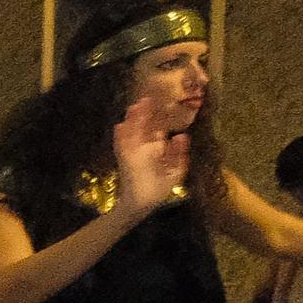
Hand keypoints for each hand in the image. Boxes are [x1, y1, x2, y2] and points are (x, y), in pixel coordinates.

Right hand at [113, 95, 190, 218]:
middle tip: (146, 98)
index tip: (162, 102)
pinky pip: (120, 147)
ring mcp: (132, 153)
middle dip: (144, 114)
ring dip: (132, 121)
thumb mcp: (175, 171)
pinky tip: (120, 127)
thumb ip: (178, 154)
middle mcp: (143, 148)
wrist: (144, 203)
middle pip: (143, 127)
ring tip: (134, 107)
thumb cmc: (160, 188)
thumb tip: (182, 136)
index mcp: (156, 148)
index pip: (157, 128)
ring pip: (131, 133)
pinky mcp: (124, 161)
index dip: (159, 116)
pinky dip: (120, 138)